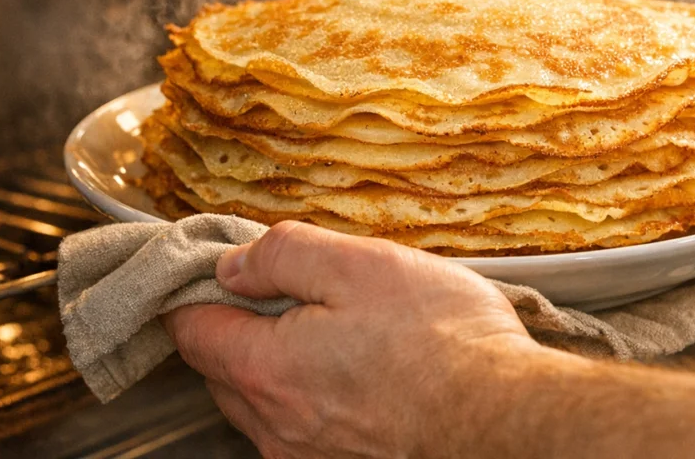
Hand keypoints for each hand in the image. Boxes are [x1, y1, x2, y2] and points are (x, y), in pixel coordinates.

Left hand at [161, 221, 539, 458]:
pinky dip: (314, 390)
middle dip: (239, 323)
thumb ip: (282, 255)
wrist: (504, 416)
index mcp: (263, 369)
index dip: (198, 285)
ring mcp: (307, 454)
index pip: (190, 327)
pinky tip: (362, 365)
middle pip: (221, 367)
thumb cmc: (441, 339)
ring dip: (278, 360)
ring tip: (337, 324)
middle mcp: (274, 425)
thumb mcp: (357, 263)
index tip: (225, 260)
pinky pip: (302, 423)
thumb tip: (233, 265)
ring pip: (262, 399)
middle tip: (292, 285)